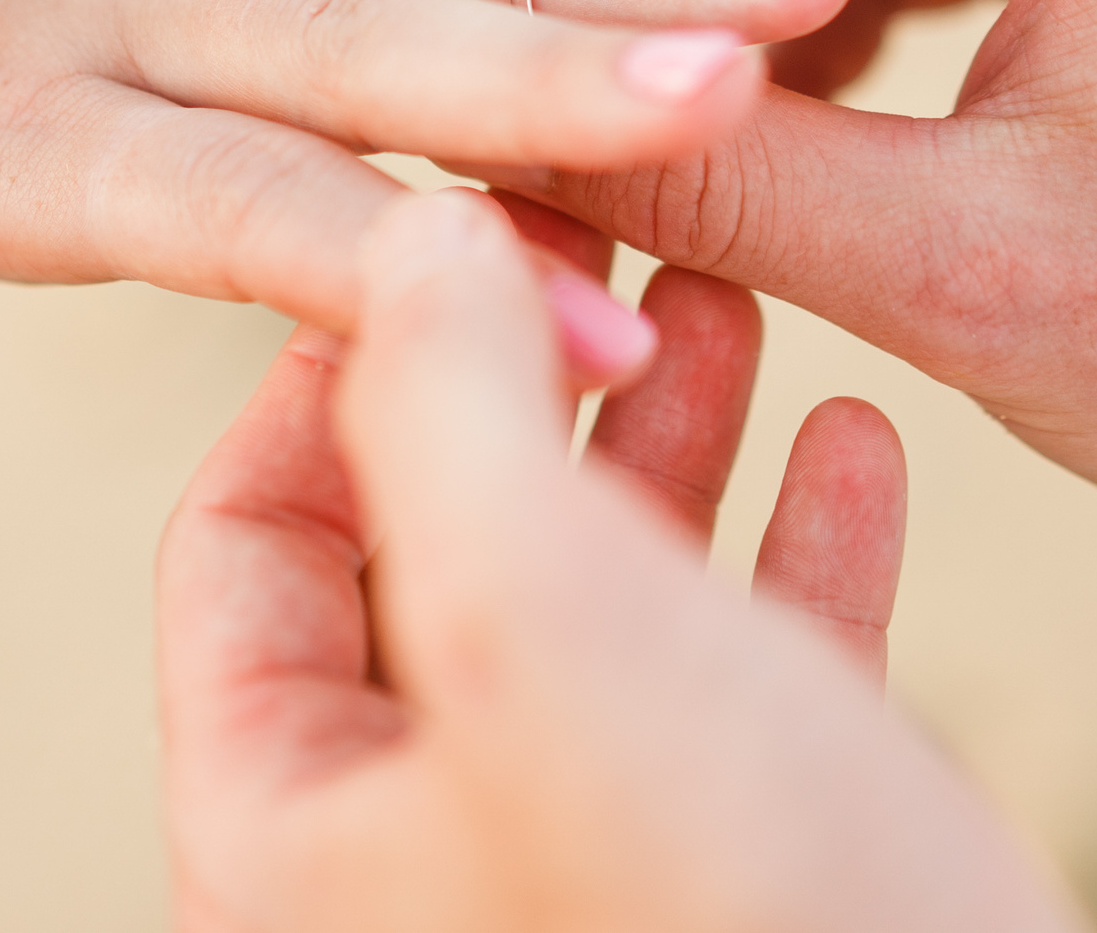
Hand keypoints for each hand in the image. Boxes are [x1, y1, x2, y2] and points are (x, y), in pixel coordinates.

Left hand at [159, 188, 1082, 932]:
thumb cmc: (746, 927)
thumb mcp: (545, 625)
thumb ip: (445, 408)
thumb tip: (410, 232)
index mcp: (291, 832)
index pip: (241, 544)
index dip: (334, 367)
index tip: (446, 237)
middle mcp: (418, 860)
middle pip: (429, 552)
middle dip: (525, 381)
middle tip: (602, 237)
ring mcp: (588, 867)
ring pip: (600, 605)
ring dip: (668, 441)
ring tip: (733, 306)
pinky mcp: (755, 879)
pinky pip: (746, 683)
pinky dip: (792, 552)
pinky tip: (855, 441)